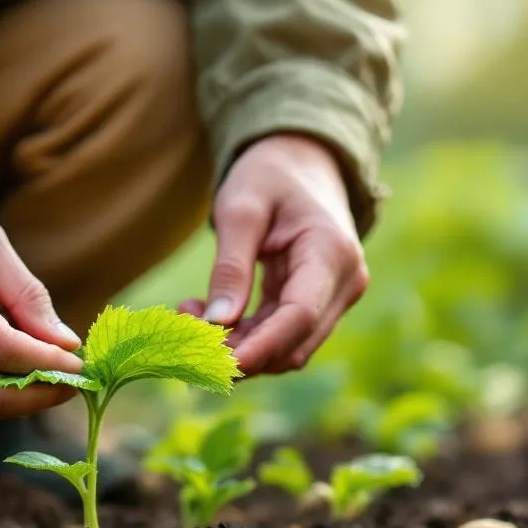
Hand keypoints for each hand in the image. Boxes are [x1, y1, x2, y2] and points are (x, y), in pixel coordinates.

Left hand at [179, 134, 368, 374]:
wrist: (301, 162)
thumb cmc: (269, 176)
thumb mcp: (240, 208)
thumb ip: (230, 266)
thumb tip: (217, 325)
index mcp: (332, 253)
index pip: (301, 316)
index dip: (260, 347)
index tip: (217, 365)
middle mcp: (345, 282)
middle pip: (295, 343)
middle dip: (240, 352)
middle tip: (181, 336)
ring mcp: (336, 297)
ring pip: (287, 347)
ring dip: (237, 347)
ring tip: (187, 316)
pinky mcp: (318, 304)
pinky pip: (282, 335)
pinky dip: (244, 336)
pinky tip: (205, 315)